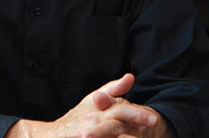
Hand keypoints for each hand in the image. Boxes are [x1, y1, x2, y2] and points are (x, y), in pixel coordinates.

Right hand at [5, 73, 174, 137]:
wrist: (53, 135)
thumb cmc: (78, 118)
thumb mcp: (94, 100)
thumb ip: (113, 89)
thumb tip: (131, 76)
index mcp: (100, 109)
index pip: (121, 109)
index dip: (137, 114)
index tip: (154, 119)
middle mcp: (94, 121)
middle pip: (116, 120)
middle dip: (134, 121)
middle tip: (154, 124)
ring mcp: (89, 133)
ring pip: (110, 132)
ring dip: (124, 135)